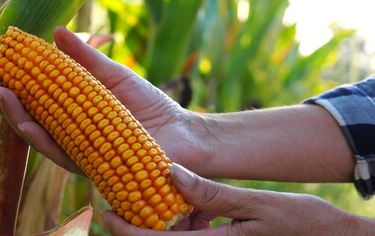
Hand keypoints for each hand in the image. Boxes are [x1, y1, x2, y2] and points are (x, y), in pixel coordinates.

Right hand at [0, 26, 208, 174]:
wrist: (182, 132)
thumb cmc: (151, 105)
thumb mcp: (116, 76)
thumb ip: (86, 59)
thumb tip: (55, 33)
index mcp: (74, 111)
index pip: (35, 97)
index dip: (11, 82)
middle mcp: (72, 132)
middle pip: (29, 117)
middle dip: (2, 99)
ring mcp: (80, 151)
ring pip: (40, 137)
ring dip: (16, 117)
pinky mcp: (93, 167)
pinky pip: (64, 155)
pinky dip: (46, 140)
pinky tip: (30, 125)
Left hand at [102, 163, 366, 235]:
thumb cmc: (299, 223)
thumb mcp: (255, 205)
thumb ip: (210, 193)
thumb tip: (170, 173)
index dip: (125, 230)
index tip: (104, 211)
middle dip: (140, 222)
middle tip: (129, 191)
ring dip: (168, 219)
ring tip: (171, 190)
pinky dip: (190, 221)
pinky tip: (199, 205)